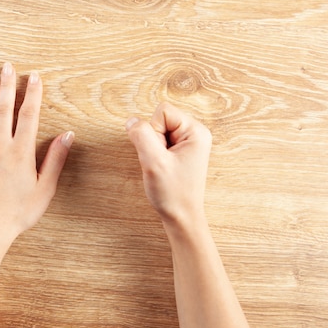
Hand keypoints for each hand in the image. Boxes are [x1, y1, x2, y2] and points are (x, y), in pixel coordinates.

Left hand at [0, 63, 73, 249]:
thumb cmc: (18, 214)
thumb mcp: (44, 189)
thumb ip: (55, 160)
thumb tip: (67, 135)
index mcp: (20, 152)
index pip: (28, 115)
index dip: (32, 93)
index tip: (34, 77)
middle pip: (3, 109)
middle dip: (7, 85)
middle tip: (9, 66)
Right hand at [126, 102, 211, 230]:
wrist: (181, 217)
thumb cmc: (173, 193)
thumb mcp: (153, 162)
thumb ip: (141, 135)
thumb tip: (131, 120)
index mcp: (196, 131)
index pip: (162, 111)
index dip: (153, 131)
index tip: (161, 154)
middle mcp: (195, 133)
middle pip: (160, 119)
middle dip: (152, 139)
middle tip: (161, 162)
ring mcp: (188, 142)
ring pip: (157, 130)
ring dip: (152, 148)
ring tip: (162, 166)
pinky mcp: (180, 151)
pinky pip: (159, 141)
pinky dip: (154, 153)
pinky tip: (162, 167)